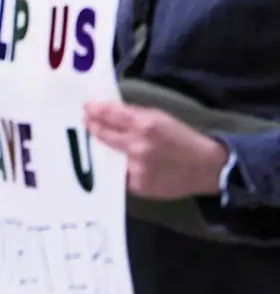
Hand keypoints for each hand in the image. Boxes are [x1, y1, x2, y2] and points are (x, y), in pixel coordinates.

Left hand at [84, 100, 230, 199]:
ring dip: (101, 147)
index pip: (110, 115)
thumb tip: (106, 109)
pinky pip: (118, 173)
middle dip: (92, 126)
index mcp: (145, 126)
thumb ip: (132, 114)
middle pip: (103, 135)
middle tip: (86, 121)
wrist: (207, 168)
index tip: (86, 107)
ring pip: (107, 155)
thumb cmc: (183, 138)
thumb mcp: (160, 117)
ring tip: (96, 139)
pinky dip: (116, 165)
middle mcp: (138, 147)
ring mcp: (136, 168)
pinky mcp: (138, 186)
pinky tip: (115, 160)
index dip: (95, 110)